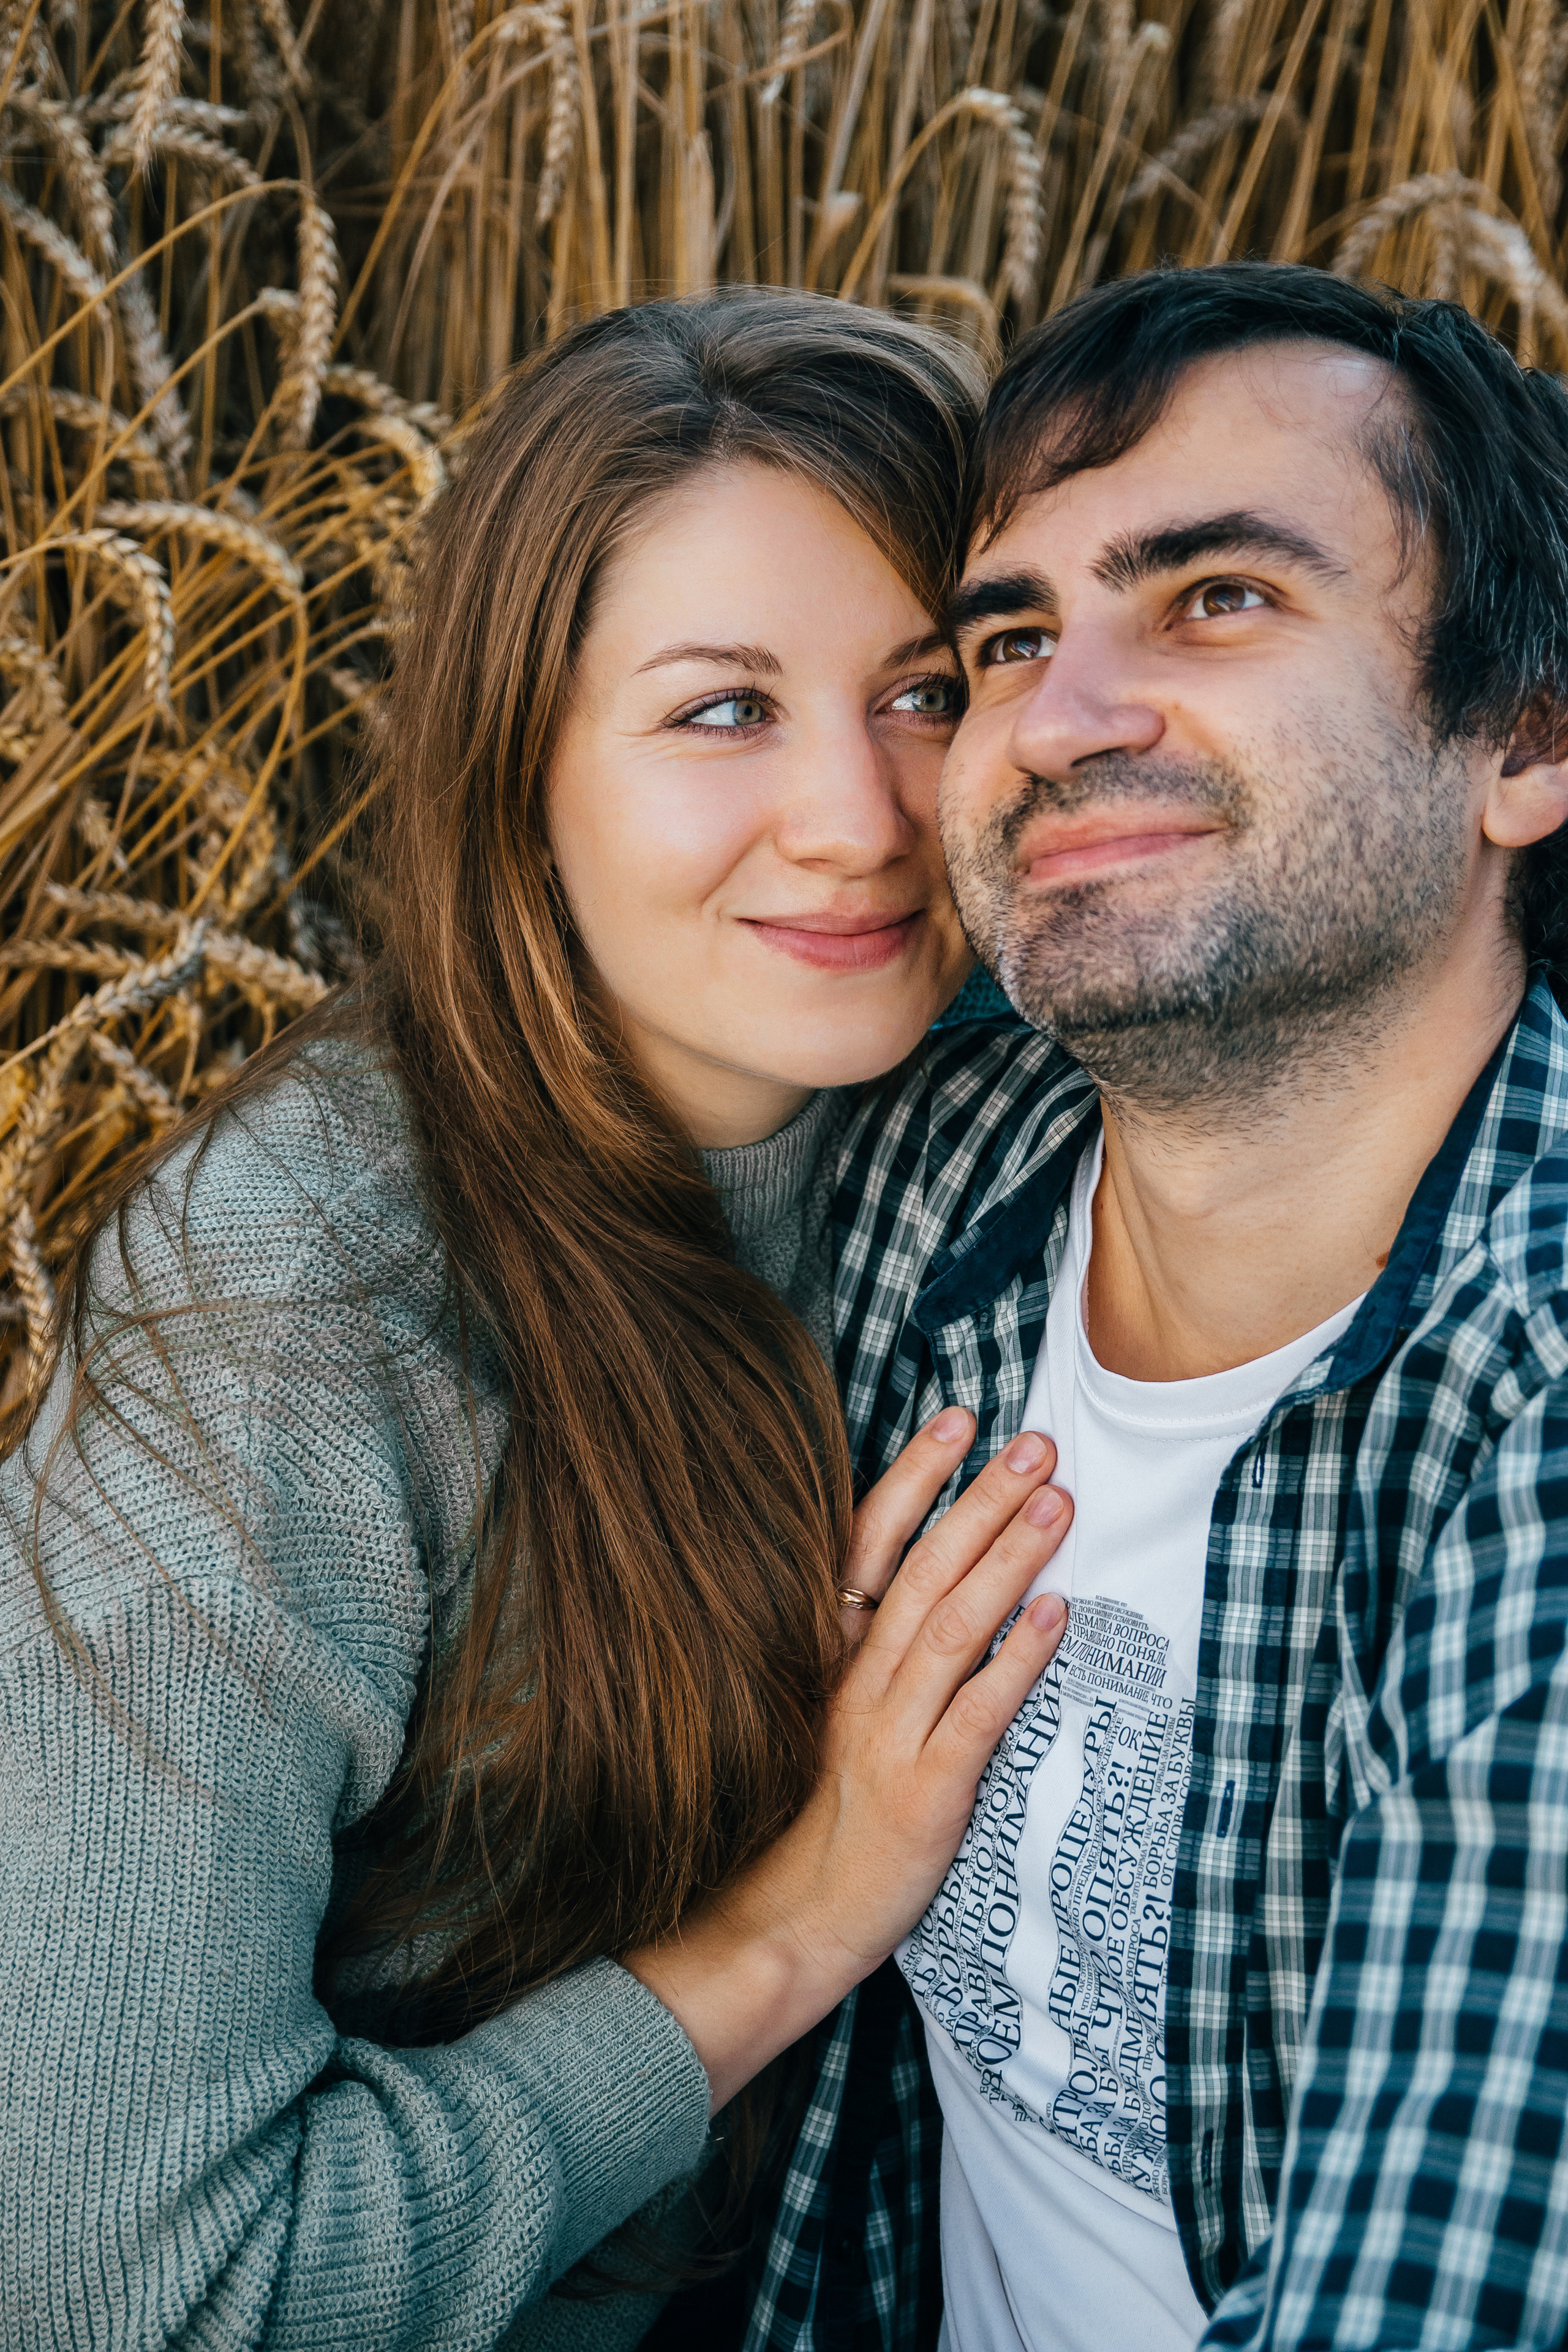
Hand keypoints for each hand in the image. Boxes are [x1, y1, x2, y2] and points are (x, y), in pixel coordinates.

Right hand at [624, 1408, 1070, 2109]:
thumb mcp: (830, 1716)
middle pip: (923, 1568)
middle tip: (1038, 1443)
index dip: (915, 1476)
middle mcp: (854, 1680)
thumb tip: (939, 1581)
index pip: (870, 1543)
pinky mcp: (925, 1788)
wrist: (783, 1921)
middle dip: (982, 1499)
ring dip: (1009, 1556)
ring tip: (1060, 1502)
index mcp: (829, 1655)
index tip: (958, 1419)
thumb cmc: (814, 1816)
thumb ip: (873, 1650)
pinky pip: (977, 1710)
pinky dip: (1017, 1657)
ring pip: (951, 1623)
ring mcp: (887, 1732)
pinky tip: (1057, 1612)